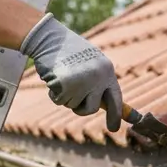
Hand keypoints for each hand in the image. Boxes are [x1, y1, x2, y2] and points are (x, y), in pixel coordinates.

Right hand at [20, 14, 124, 131]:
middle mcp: (98, 77)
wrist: (50, 38)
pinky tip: (54, 78)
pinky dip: (54, 94)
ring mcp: (83, 82)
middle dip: (86, 110)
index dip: (117, 115)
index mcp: (107, 70)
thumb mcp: (91, 63)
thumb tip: (106, 105)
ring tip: (63, 78)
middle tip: (93, 116)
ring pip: (73, 105)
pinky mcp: (66, 86)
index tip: (115, 128)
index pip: (116, 98)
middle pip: (93, 108)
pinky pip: (59, 101)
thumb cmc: (69, 51)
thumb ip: (99, 82)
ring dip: (66, 97)